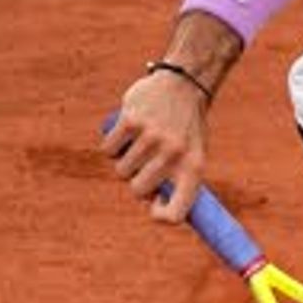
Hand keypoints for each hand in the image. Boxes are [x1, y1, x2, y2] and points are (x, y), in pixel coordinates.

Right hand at [102, 68, 212, 223]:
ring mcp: (152, 138)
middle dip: (135, 182)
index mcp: (193, 169)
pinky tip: (126, 134)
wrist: (185, 85)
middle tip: (144, 165)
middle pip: (137, 191)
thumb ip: (175, 184)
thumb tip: (152, 207)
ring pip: (120, 171)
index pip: (175, 213)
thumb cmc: (187, 130)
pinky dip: (112, 146)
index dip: (161, 217)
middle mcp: (174, 155)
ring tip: (139, 145)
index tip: (154, 205)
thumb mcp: (194, 156)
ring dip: (124, 162)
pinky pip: (108, 150)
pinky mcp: (131, 121)